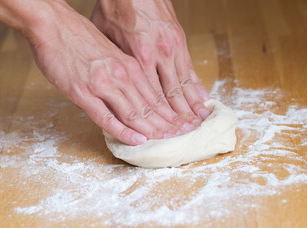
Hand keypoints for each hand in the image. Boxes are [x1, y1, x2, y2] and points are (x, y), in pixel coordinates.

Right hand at [28, 1, 183, 144]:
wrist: (53, 24)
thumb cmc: (79, 38)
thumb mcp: (111, 53)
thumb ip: (122, 72)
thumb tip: (130, 92)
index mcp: (130, 65)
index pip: (156, 95)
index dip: (170, 113)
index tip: (180, 124)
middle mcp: (122, 75)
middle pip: (150, 106)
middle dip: (167, 124)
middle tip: (180, 136)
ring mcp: (103, 85)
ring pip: (134, 113)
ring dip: (152, 130)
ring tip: (165, 141)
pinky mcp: (83, 93)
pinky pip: (107, 118)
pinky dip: (123, 131)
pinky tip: (136, 139)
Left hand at [91, 0, 210, 125]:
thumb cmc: (114, 7)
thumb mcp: (104, 37)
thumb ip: (111, 66)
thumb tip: (107, 88)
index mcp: (138, 57)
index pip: (148, 98)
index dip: (155, 120)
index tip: (161, 135)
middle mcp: (158, 56)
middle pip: (168, 96)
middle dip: (176, 119)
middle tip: (183, 136)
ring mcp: (172, 48)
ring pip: (182, 85)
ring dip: (190, 107)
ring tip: (197, 124)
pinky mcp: (180, 41)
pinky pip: (190, 69)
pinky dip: (196, 87)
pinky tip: (202, 99)